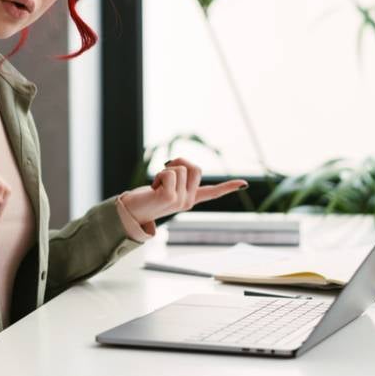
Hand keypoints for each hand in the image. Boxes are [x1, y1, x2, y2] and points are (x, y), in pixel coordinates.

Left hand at [120, 157, 247, 223]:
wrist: (129, 212)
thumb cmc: (145, 197)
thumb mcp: (166, 184)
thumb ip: (176, 175)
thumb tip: (177, 166)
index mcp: (189, 199)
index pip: (213, 192)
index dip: (228, 186)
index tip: (244, 184)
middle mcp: (188, 202)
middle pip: (196, 168)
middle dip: (179, 163)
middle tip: (164, 174)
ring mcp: (180, 202)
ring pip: (181, 168)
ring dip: (165, 170)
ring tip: (156, 184)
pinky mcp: (169, 198)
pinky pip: (169, 173)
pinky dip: (159, 175)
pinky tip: (153, 188)